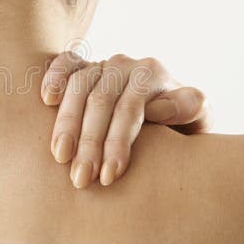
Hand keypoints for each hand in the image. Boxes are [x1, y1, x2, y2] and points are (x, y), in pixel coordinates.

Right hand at [41, 52, 210, 187]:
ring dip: (66, 122)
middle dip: (89, 142)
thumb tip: (157, 108)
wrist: (167, 118)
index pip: (130, 108)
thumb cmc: (180, 127)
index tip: (109, 176)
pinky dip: (54, 78)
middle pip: (101, 100)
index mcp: (154, 75)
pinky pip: (65, 64)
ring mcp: (102, 64)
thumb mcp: (196, 121)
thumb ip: (188, 109)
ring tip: (60, 156)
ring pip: (79, 85)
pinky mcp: (82, 66)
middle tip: (81, 178)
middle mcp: (126, 65)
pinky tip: (47, 100)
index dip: (117, 142)